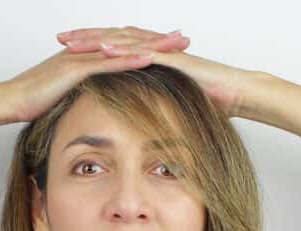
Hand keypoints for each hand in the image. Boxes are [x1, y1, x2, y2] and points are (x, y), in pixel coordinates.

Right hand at [0, 27, 187, 123]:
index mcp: (85, 58)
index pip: (122, 48)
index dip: (148, 47)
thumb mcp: (64, 98)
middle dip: (158, 40)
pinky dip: (129, 60)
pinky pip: (106, 63)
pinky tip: (149, 59)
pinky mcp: (73, 69)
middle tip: (184, 38)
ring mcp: (80, 58)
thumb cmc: (31, 102)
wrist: (6, 100)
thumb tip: (97, 105)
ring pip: (122, 48)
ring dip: (151, 46)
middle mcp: (85, 52)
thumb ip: (82, 95)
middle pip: (128, 42)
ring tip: (176, 45)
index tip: (172, 48)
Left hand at [56, 27, 254, 117]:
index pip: (116, 48)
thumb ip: (158, 107)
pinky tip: (104, 51)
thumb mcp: (175, 104)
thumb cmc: (212, 100)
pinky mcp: (174, 58)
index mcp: (153, 58)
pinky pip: (144, 52)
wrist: (238, 92)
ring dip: (97, 40)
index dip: (92, 48)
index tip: (69, 51)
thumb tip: (144, 122)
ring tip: (73, 41)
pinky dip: (123, 51)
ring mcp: (164, 52)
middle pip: (114, 39)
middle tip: (61, 38)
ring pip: (124, 41)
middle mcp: (155, 50)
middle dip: (86, 38)